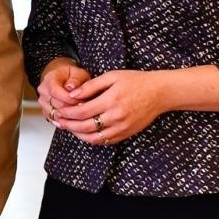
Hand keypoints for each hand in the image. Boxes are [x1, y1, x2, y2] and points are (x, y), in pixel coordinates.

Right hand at [37, 58, 91, 124]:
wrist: (62, 79)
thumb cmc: (70, 76)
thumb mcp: (77, 72)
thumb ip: (76, 79)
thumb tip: (71, 87)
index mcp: (49, 80)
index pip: (55, 92)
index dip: (70, 99)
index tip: (83, 101)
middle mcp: (43, 92)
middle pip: (56, 105)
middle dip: (72, 108)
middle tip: (85, 108)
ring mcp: (43, 103)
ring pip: (55, 114)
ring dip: (69, 116)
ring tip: (80, 113)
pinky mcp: (46, 112)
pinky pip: (54, 120)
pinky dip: (65, 121)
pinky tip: (74, 118)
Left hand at [53, 68, 169, 145]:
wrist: (160, 93)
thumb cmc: (136, 81)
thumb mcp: (112, 76)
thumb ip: (91, 86)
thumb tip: (72, 95)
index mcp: (111, 101)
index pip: (82, 112)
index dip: (67, 113)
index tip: (59, 110)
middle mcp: (116, 117)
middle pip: (85, 127)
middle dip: (68, 125)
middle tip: (58, 121)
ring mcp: (122, 127)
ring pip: (94, 138)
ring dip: (78, 135)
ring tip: (68, 128)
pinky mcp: (126, 133)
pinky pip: (105, 141)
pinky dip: (92, 139)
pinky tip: (84, 133)